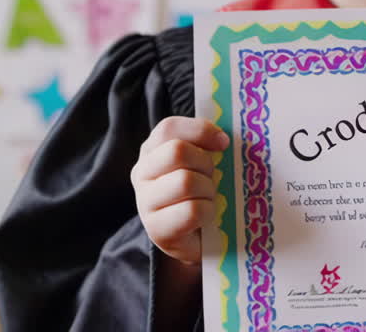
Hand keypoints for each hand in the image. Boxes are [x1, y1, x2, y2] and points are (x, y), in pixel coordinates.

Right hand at [131, 116, 229, 264]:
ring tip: (208, 198)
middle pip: (177, 152)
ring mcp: (145, 202)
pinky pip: (191, 210)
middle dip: (205, 163)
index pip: (168, 128)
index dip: (200, 131)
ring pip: (185, 181)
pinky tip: (206, 217)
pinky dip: (208, 212)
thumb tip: (223, 138)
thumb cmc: (201, 192)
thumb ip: (207, 144)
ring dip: (208, 190)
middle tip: (213, 176)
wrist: (196, 238)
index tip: (223, 143)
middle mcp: (142, 173)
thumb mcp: (201, 162)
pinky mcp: (156, 229)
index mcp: (152, 150)